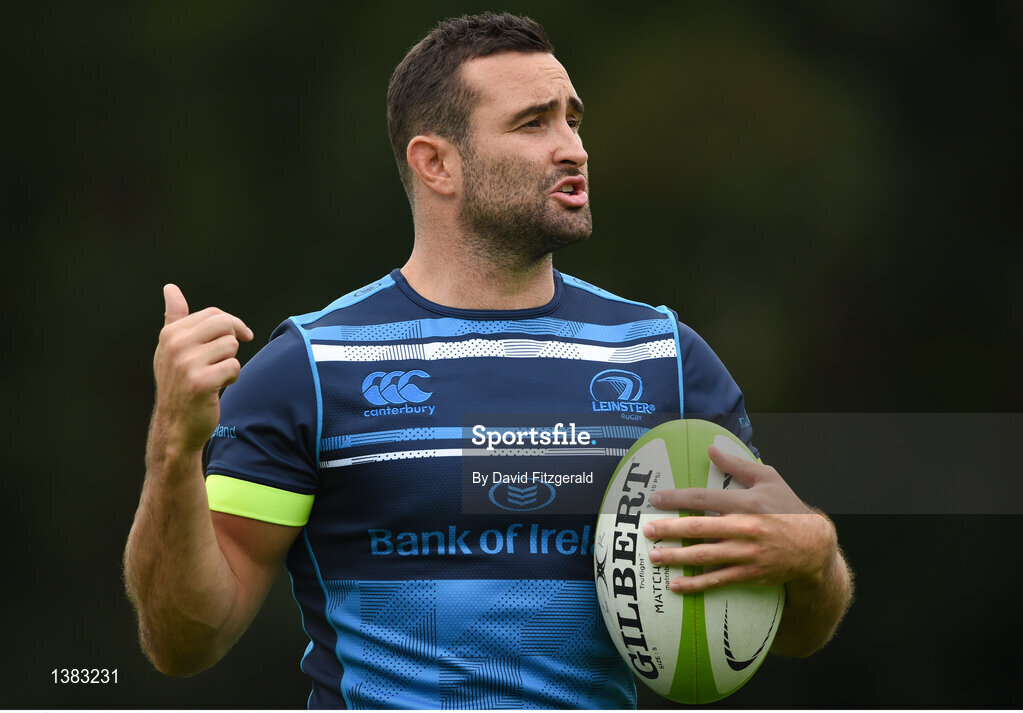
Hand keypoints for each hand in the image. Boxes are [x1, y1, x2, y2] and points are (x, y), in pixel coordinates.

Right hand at [151, 284, 253, 452]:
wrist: (175, 425)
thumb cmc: (179, 384)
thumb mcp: (171, 349)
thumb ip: (175, 317)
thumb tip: (170, 287)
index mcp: (170, 334)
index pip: (214, 314)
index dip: (233, 324)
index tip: (243, 335)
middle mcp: (175, 345)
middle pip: (224, 325)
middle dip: (234, 341)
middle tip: (227, 358)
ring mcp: (186, 364)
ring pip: (231, 346)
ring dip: (231, 362)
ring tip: (216, 375)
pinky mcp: (200, 382)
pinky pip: (234, 367)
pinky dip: (232, 378)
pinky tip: (218, 387)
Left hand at [643, 444, 835, 593]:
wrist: (814, 546)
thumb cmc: (788, 508)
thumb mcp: (768, 479)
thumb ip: (737, 465)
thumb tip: (710, 448)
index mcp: (747, 503)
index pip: (704, 498)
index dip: (677, 498)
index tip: (655, 499)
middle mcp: (745, 528)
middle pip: (699, 528)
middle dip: (670, 529)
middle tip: (647, 530)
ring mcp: (747, 554)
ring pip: (705, 556)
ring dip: (677, 557)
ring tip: (654, 556)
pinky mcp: (749, 574)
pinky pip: (718, 580)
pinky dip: (696, 584)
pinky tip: (676, 584)